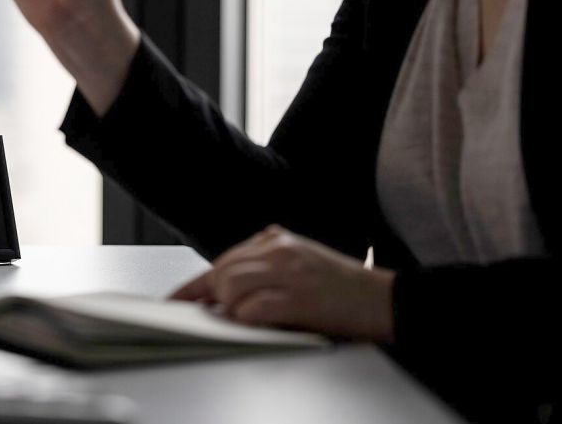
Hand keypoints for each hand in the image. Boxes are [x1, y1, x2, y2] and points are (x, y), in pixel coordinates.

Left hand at [171, 226, 395, 342]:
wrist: (388, 300)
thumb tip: (221, 293)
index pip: (223, 260)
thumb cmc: (344, 289)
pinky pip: (252, 309)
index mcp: (277, 239)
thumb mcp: (299, 265)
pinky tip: (260, 322)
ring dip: (234, 309)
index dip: (194, 286)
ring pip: (230, 286)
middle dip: (216, 299)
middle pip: (221, 271)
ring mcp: (288, 271)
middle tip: (217, 318)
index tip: (174, 302)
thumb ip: (263, 269)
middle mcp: (279, 249)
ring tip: (257, 317)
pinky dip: (248, 320)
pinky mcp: (298, 296)